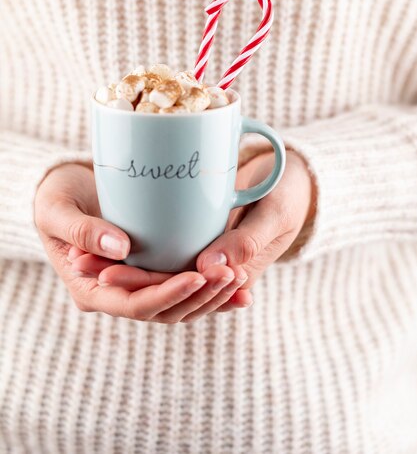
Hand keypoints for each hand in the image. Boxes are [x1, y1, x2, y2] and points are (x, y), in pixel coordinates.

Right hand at [34, 163, 250, 322]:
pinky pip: (185, 285)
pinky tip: (242, 282)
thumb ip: (82, 231)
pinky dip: (211, 286)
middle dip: (200, 296)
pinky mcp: (153, 269)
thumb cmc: (54, 198)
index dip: (168, 294)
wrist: (64, 190)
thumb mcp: (56, 210)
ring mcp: (138, 284)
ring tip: (242, 279)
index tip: (198, 275)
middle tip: (232, 275)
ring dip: (212, 294)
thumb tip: (121, 250)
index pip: (135, 305)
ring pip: (180, 303)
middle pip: (165, 309)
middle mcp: (118, 294)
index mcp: (91, 290)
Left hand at [87, 149, 314, 320]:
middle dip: (118, 275)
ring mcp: (202, 251)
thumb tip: (208, 266)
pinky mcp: (195, 231)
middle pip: (157, 282)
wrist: (298, 176)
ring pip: (154, 265)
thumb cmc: (293, 197)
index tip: (106, 274)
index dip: (142, 287)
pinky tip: (102, 237)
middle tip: (78, 259)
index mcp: (231, 279)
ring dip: (118, 262)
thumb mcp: (275, 217)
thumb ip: (247, 242)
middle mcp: (210, 271)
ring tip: (78, 251)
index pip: (180, 293)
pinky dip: (134, 243)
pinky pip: (162, 243)